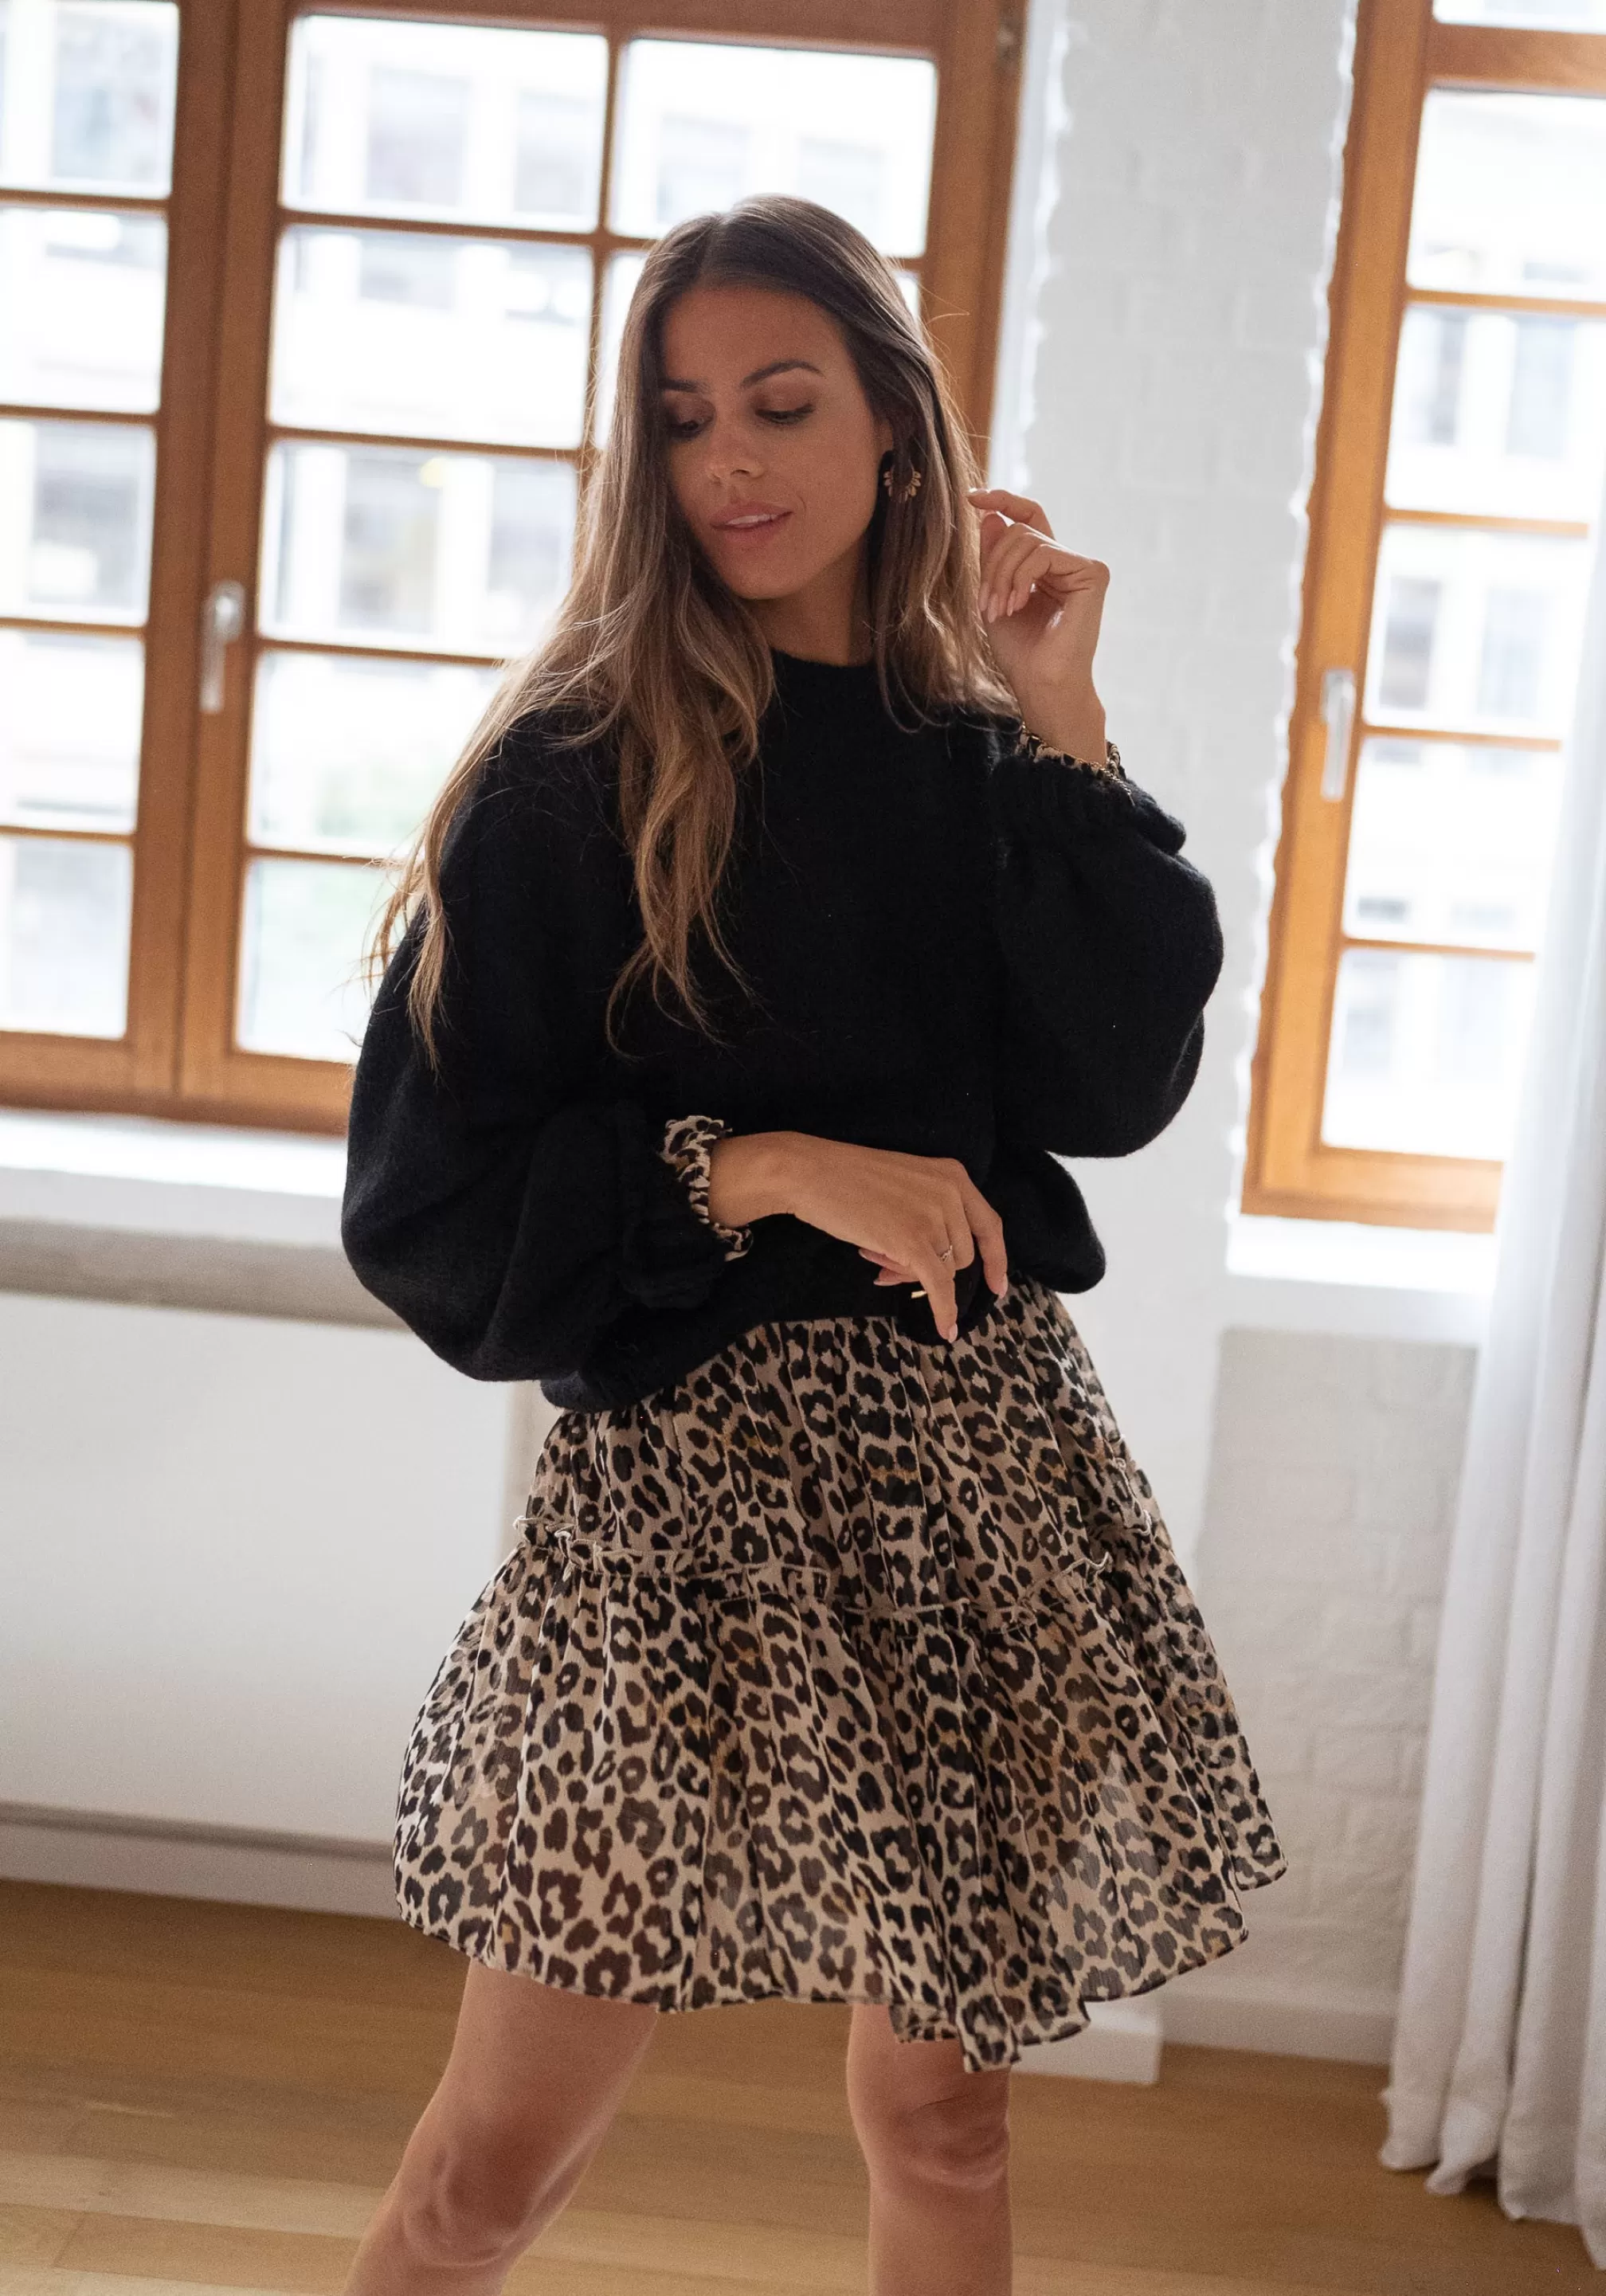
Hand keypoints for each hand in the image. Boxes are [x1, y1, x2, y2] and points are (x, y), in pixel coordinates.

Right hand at [723, 1132, 1007, 1342]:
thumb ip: (930, 1209)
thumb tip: (936, 1262)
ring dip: (911, 1275)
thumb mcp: (905, 1183)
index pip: (989, 1225)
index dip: (997, 1259)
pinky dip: (943, 1310)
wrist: (810, 1173)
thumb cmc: (847, 1178)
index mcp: (953, 1175)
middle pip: (962, 1254)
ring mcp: (934, 1217)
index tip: (997, 1285)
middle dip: (930, 1267)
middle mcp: (952, 1193)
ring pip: (944, 1270)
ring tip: (875, 1261)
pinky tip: (943, 1329)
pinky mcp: (914, 1241)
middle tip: (886, 1264)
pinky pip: (939, 1286)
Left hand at [966, 487, 1108, 759]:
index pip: (1028, 519)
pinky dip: (1020, 577)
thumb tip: (990, 515)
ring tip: (999, 610)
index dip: (1002, 502)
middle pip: (1019, 530)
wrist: (1041, 685)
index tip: (971, 499)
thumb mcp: (994, 597)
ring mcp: (1082, 567)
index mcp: (1047, 567)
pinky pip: (1043, 552)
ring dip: (1001, 575)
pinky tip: (1018, 604)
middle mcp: (1067, 562)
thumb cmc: (1021, 653)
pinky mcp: (1092, 574)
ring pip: (1027, 539)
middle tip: (986, 604)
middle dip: (993, 563)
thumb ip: (993, 558)